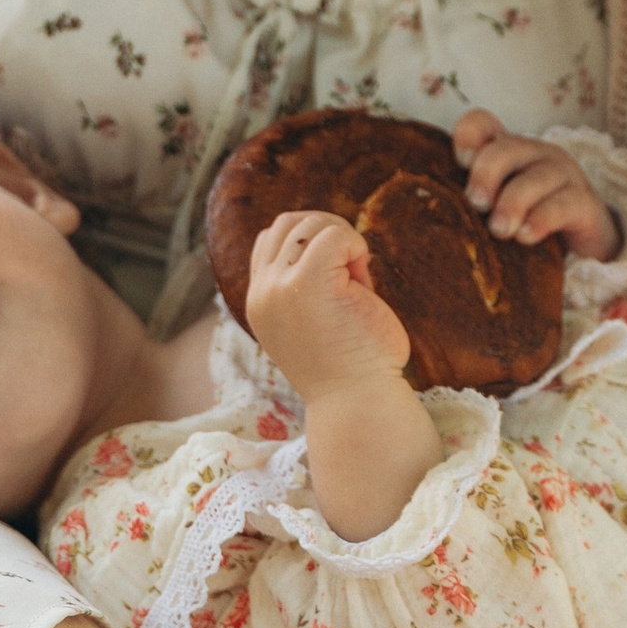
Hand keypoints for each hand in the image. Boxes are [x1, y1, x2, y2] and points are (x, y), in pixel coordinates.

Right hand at [245, 209, 412, 403]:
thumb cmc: (354, 366)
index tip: (340, 279)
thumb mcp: (316, 319)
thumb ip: (309, 284)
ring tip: (359, 279)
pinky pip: (333, 235)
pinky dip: (355, 247)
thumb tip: (333, 239)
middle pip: (287, 224)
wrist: (359, 404)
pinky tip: (365, 281)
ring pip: (308, 224)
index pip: (269, 240)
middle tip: (355, 274)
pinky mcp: (307, 284)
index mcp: (261, 302)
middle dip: (327, 235)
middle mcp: (262, 293)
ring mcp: (279, 287)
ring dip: (341, 240)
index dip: (310, 243)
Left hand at [452, 112, 613, 256]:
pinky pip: (562, 204)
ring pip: (536, 178)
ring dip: (513, 203)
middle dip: (486, 175)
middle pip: (506, 148)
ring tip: (500, 231)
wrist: (582, 243)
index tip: (460, 164)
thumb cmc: (526, 220)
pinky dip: (541, 219)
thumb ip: (472, 201)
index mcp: (507, 150)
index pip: (482, 123)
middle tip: (476, 205)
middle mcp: (535, 154)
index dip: (467, 137)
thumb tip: (435, 213)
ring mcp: (562, 174)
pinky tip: (526, 237)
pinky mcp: (584, 201)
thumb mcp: (495, 208)